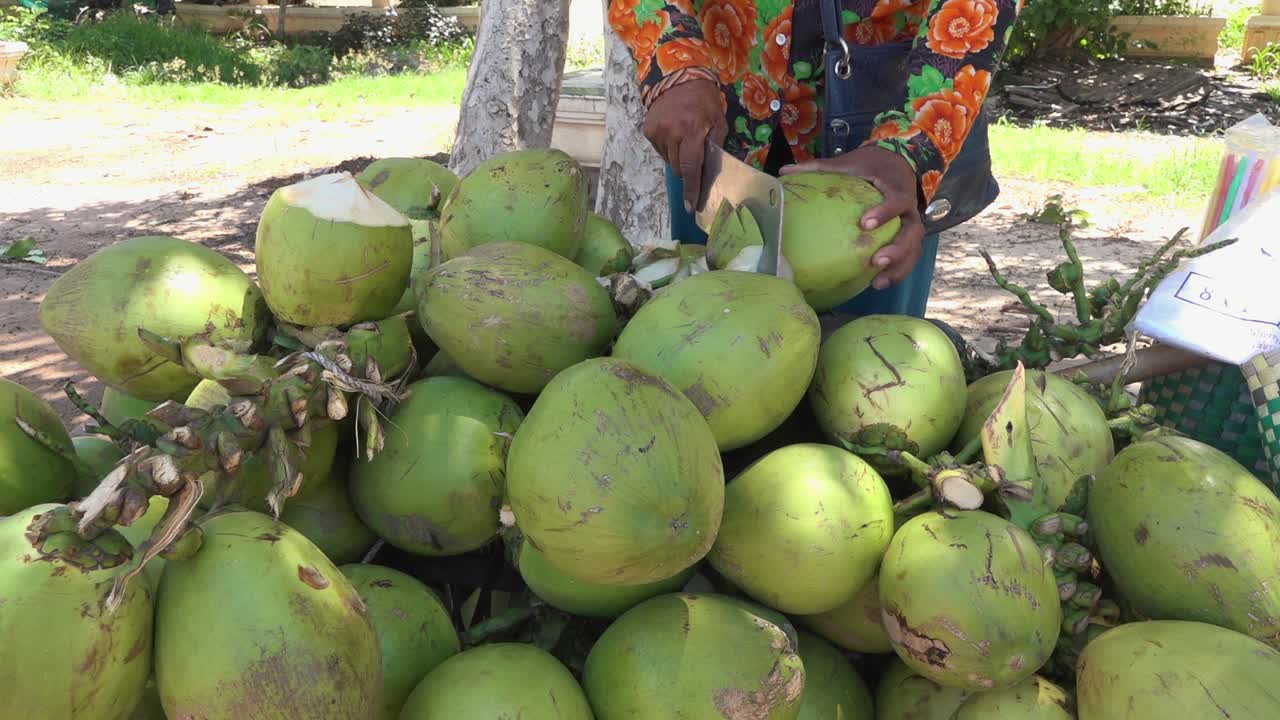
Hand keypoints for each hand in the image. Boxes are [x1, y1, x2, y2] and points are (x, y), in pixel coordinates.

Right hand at [643, 78, 728, 214]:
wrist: (677, 77)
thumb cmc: (704, 101)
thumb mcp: (718, 121)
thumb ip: (715, 147)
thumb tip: (709, 173)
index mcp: (691, 131)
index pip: (691, 167)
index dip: (692, 189)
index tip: (691, 207)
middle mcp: (671, 133)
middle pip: (679, 168)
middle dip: (689, 168)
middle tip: (695, 153)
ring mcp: (656, 132)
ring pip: (670, 162)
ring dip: (678, 157)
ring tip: (684, 139)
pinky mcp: (648, 131)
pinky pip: (661, 151)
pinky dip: (669, 148)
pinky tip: (674, 133)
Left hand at [780, 146, 925, 290]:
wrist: (896, 163)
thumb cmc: (869, 165)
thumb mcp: (848, 163)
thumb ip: (819, 167)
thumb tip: (784, 171)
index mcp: (897, 187)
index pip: (898, 200)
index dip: (885, 212)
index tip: (865, 224)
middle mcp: (910, 208)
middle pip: (913, 232)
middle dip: (898, 249)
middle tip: (876, 261)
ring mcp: (911, 224)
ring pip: (914, 249)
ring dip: (899, 267)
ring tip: (877, 283)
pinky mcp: (909, 237)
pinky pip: (909, 257)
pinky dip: (896, 272)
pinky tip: (876, 284)